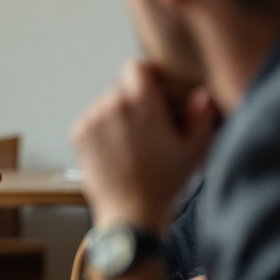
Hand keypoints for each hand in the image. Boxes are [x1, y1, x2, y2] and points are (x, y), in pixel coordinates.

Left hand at [71, 60, 217, 234]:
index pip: (137, 67)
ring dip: (118, 115)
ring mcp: (91, 119)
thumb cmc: (164, 183)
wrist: (130, 212)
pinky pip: (92, 118)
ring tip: (133, 143)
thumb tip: (201, 96)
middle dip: (136, 101)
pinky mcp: (78, 133)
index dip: (149, 77)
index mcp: (141, 102)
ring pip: (106, 103)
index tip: (157, 92)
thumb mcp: (195, 150)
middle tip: (151, 127)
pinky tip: (118, 149)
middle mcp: (112, 105)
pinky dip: (103, 128)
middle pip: (122, 87)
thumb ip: (201, 116)